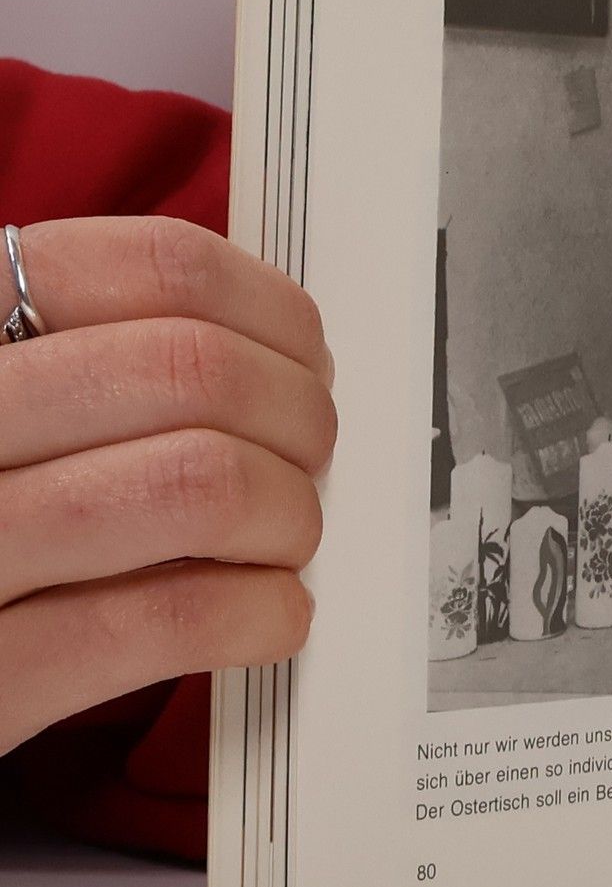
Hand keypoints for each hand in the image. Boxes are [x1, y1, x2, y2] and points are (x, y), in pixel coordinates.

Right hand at [0, 217, 333, 757]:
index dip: (271, 313)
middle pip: (194, 371)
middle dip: (297, 419)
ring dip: (285, 515)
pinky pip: (168, 619)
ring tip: (281, 540)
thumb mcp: (11, 397)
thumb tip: (284, 353)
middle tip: (307, 460)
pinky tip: (266, 614)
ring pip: (196, 485)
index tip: (304, 358)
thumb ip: (104, 355)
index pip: (156, 267)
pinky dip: (258, 612)